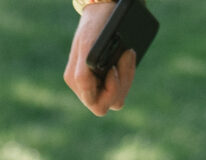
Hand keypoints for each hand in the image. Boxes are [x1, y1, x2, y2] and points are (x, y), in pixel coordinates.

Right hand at [64, 1, 134, 115]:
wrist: (104, 7)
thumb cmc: (96, 23)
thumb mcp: (88, 46)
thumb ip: (83, 73)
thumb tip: (85, 89)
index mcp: (76, 80)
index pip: (98, 105)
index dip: (110, 91)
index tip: (113, 68)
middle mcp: (84, 86)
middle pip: (109, 103)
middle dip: (122, 83)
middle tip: (126, 56)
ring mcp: (96, 82)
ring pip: (117, 97)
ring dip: (127, 77)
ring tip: (128, 53)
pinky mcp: (105, 76)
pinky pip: (120, 86)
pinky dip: (127, 73)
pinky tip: (127, 56)